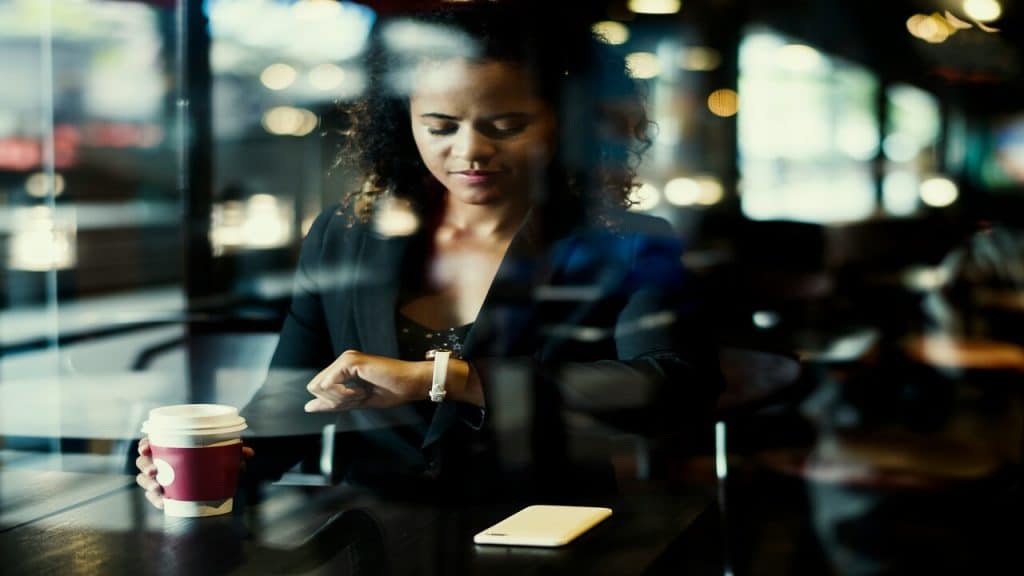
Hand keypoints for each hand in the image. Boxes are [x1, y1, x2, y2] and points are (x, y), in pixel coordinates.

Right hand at [135, 437, 253, 509]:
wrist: (214, 481)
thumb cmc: (215, 460)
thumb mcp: (224, 455)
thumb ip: (234, 452)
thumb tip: (249, 453)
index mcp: (170, 446)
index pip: (150, 442)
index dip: (145, 444)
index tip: (146, 447)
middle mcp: (161, 461)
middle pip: (143, 462)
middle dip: (146, 466)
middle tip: (155, 471)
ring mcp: (159, 478)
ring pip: (145, 480)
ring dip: (148, 484)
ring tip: (158, 487)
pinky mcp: (163, 493)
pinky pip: (153, 497)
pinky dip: (157, 499)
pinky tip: (163, 502)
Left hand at [304, 350, 431, 411]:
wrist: (410, 384)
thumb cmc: (391, 391)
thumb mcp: (357, 401)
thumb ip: (332, 403)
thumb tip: (308, 407)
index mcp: (343, 368)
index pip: (318, 389)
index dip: (334, 402)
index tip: (357, 400)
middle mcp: (342, 360)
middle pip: (316, 389)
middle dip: (335, 400)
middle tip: (360, 397)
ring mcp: (346, 358)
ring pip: (321, 387)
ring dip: (341, 397)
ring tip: (363, 392)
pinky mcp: (350, 361)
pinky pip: (330, 385)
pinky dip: (345, 394)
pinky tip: (363, 391)